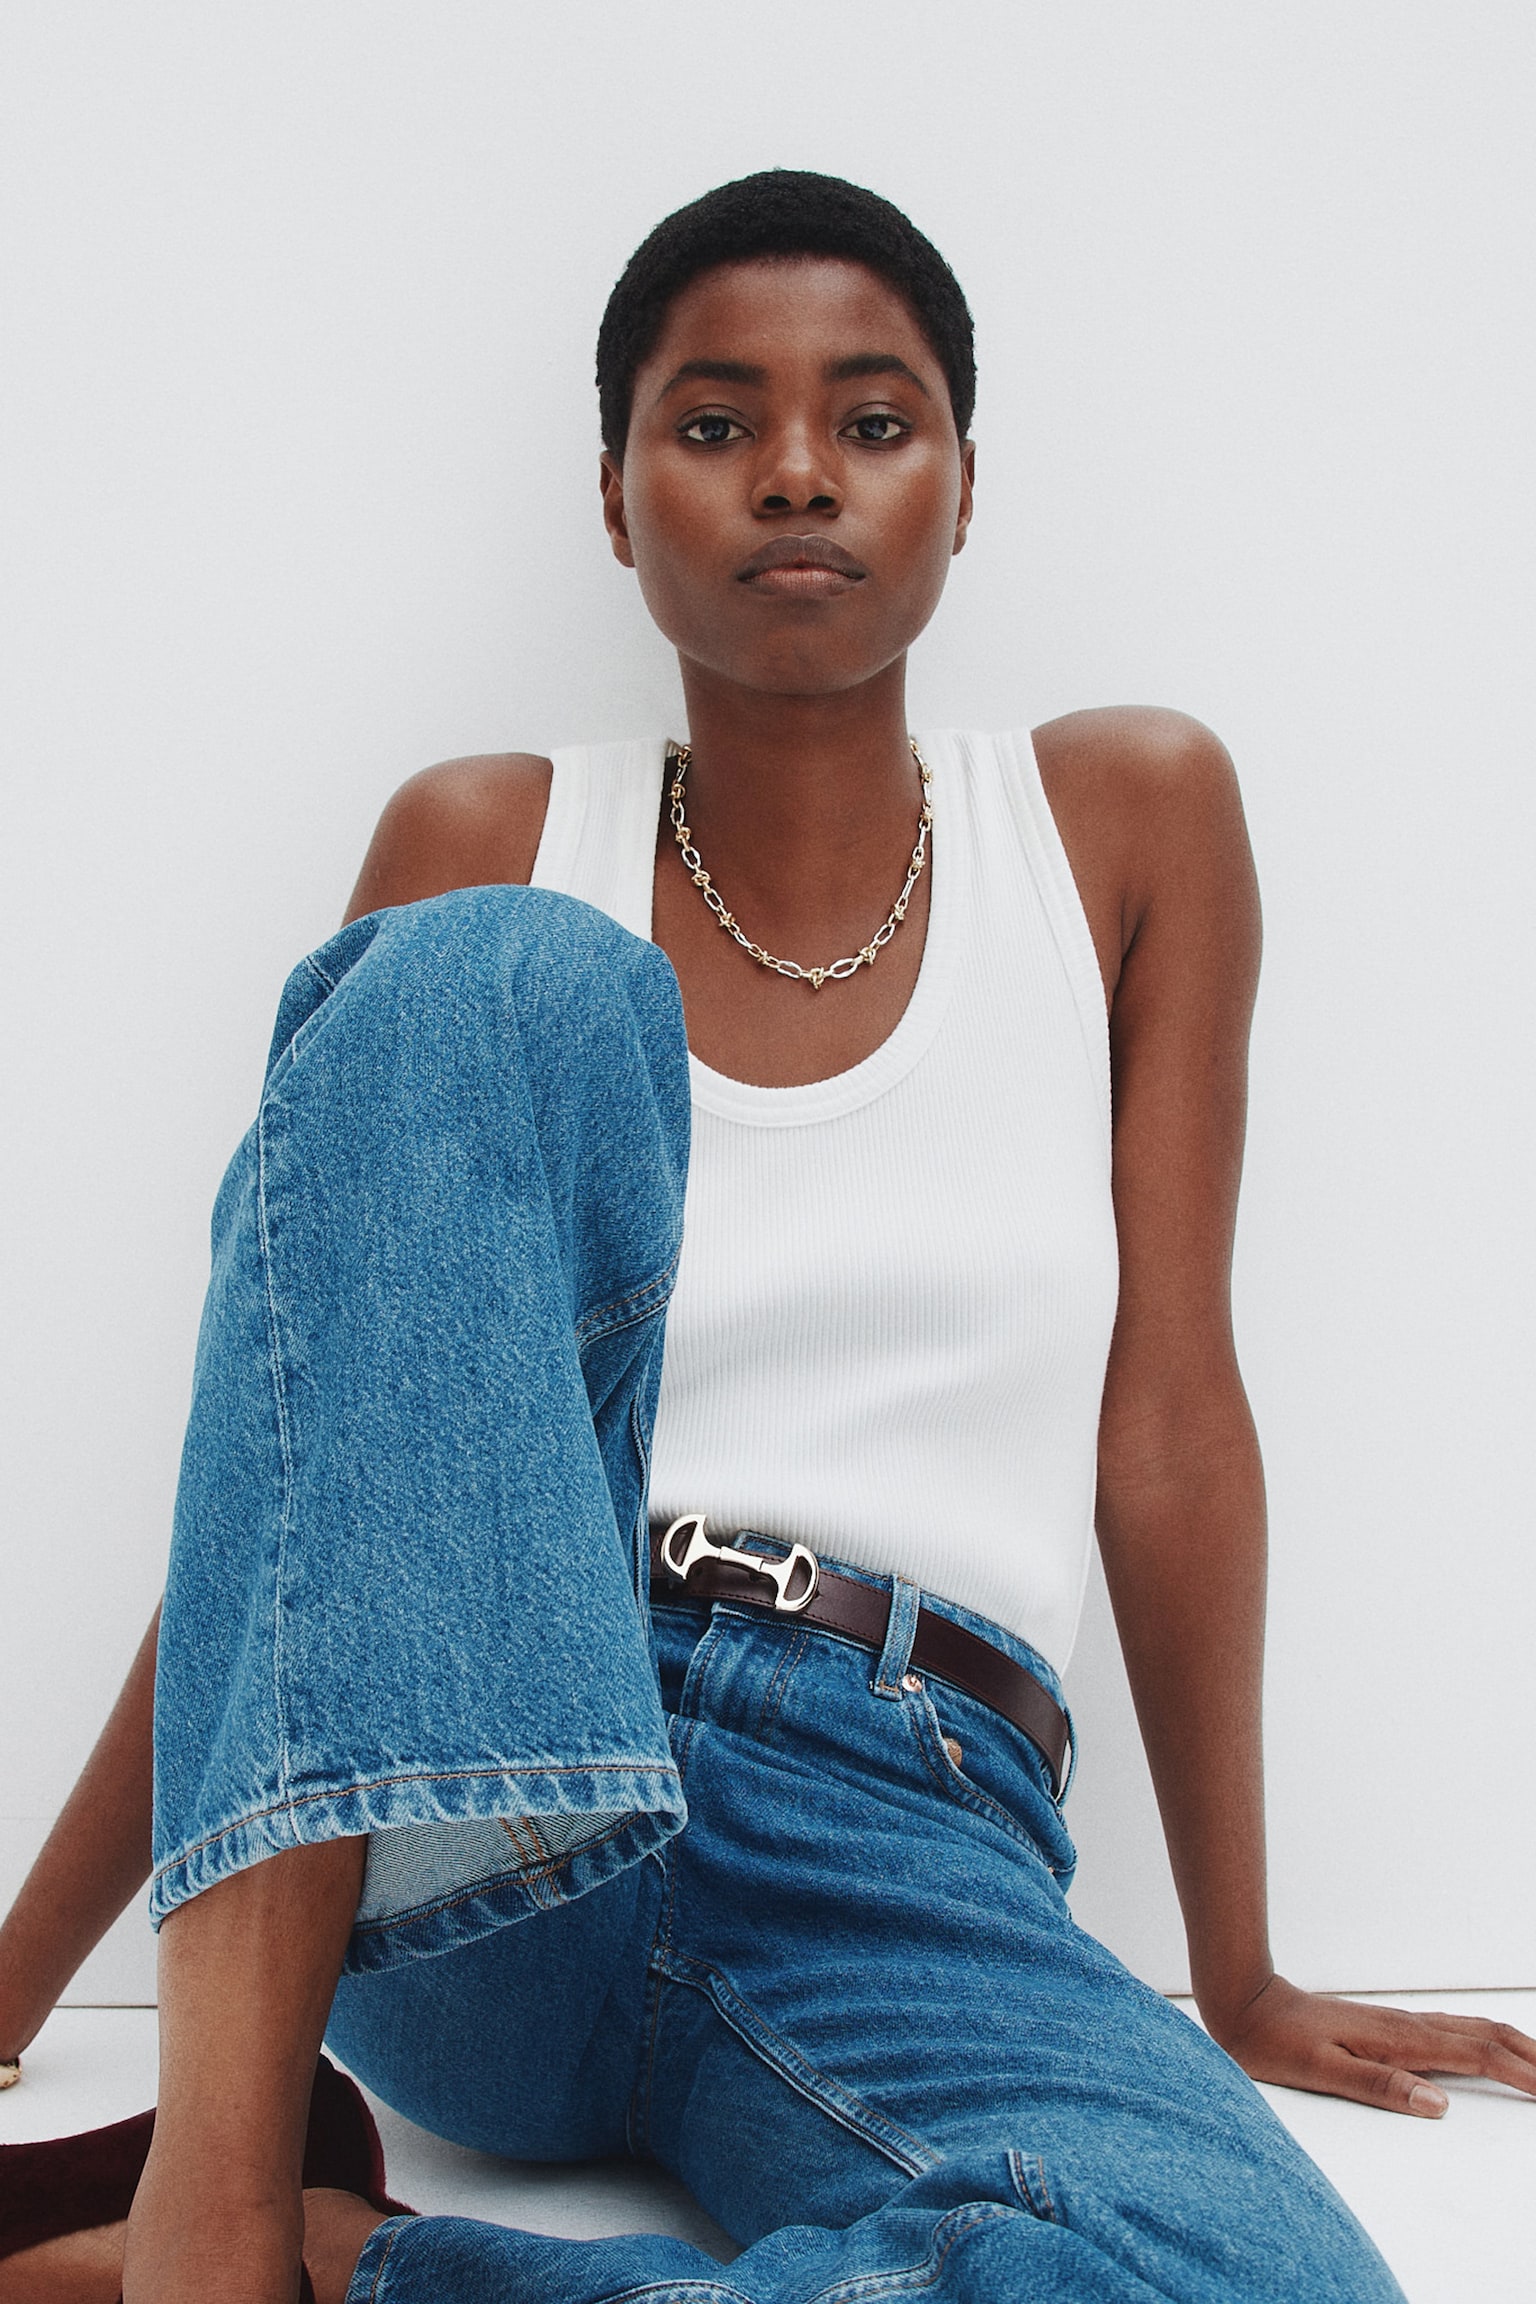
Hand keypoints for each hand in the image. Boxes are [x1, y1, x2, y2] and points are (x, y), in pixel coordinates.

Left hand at [1205, 1972, 1535, 2115]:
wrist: (1246, 2003)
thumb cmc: (1276, 2042)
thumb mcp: (1321, 2072)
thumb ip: (1379, 2085)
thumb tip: (1437, 2103)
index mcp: (1399, 2040)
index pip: (1477, 2054)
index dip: (1522, 2072)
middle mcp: (1406, 2026)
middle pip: (1486, 2033)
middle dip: (1531, 2054)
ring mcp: (1399, 2023)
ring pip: (1472, 2028)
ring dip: (1513, 2043)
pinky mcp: (1389, 2026)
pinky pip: (1452, 2029)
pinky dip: (1485, 2037)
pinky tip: (1488, 2045)